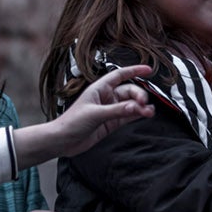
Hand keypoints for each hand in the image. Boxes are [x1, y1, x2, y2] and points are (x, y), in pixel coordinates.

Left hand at [14, 65, 153, 164]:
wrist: (62, 141)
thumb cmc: (71, 122)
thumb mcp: (94, 114)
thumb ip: (117, 111)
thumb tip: (136, 107)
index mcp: (99, 89)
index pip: (120, 75)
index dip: (134, 71)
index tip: (148, 70)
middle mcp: (106, 97)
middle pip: (129, 91)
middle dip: (139, 96)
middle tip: (145, 104)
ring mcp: (110, 110)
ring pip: (130, 104)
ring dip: (141, 107)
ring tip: (149, 112)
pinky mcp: (111, 123)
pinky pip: (128, 116)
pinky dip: (137, 115)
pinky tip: (145, 115)